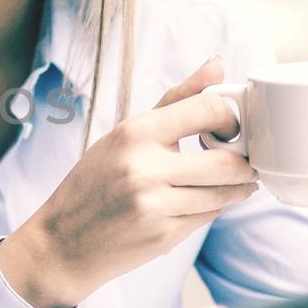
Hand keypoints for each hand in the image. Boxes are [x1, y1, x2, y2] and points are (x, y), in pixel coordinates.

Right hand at [0, 56, 256, 307]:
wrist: (62, 243)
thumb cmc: (94, 183)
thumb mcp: (125, 134)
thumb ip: (176, 100)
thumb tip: (218, 64)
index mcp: (134, 133)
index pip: (207, 109)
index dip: (229, 118)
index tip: (227, 128)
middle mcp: (145, 168)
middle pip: (228, 161)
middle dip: (245, 162)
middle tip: (243, 160)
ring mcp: (155, 205)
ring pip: (225, 193)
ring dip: (237, 188)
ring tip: (232, 182)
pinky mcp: (164, 236)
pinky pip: (209, 216)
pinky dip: (214, 207)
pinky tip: (201, 201)